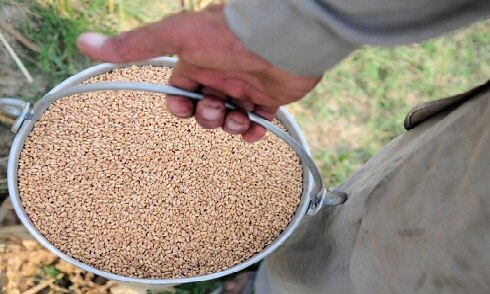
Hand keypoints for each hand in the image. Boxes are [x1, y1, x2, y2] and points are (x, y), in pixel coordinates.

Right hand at [77, 5, 320, 141]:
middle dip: (205, 117)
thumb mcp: (174, 38)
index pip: (181, 89)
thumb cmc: (227, 35)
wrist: (278, 39)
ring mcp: (247, 86)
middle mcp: (222, 74)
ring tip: (238, 118)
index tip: (183, 108)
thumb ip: (134, 45)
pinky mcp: (271, 97)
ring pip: (230, 118)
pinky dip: (255, 131)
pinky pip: (260, 122)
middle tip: (215, 108)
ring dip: (229, 125)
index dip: (179, 104)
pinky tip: (254, 129)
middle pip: (204, 107)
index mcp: (199, 61)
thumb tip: (85, 42)